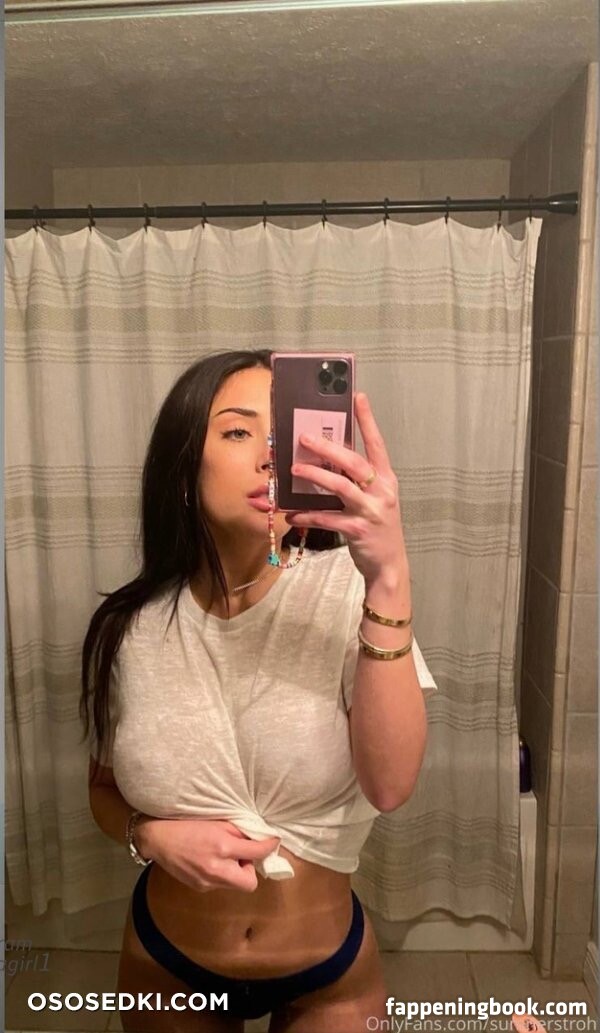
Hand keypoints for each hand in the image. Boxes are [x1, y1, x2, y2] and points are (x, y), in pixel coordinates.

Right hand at [136, 817, 279, 893]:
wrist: (158, 838)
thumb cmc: (188, 824)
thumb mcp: (217, 822)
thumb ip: (238, 832)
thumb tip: (257, 838)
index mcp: (223, 847)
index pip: (257, 853)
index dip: (269, 846)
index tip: (273, 841)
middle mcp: (216, 869)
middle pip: (249, 883)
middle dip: (249, 869)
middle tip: (240, 854)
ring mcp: (207, 882)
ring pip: (234, 885)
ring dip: (235, 872)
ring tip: (223, 856)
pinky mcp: (199, 888)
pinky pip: (219, 884)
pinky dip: (221, 874)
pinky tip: (209, 861)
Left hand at [285, 392, 408, 585]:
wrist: (390, 565)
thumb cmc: (377, 527)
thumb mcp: (374, 499)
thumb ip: (356, 480)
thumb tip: (325, 460)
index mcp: (385, 479)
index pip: (377, 444)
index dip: (367, 420)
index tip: (358, 397)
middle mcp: (381, 491)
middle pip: (354, 462)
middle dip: (328, 447)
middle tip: (304, 438)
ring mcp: (371, 511)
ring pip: (341, 486)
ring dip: (315, 476)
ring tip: (294, 470)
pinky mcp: (359, 530)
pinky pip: (329, 518)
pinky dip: (308, 515)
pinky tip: (292, 514)